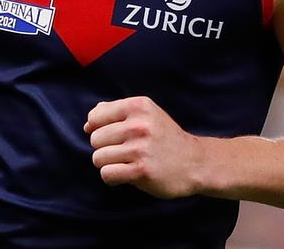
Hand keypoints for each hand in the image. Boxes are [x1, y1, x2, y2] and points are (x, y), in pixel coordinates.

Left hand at [84, 96, 205, 198]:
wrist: (195, 163)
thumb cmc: (165, 138)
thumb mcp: (147, 114)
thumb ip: (117, 112)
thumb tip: (88, 123)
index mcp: (138, 106)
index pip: (95, 116)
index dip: (98, 128)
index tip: (114, 136)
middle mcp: (139, 124)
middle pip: (95, 139)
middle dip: (104, 148)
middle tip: (124, 151)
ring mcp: (140, 148)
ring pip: (98, 158)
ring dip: (108, 164)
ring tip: (126, 162)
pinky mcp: (142, 171)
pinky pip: (107, 174)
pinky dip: (112, 177)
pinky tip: (127, 174)